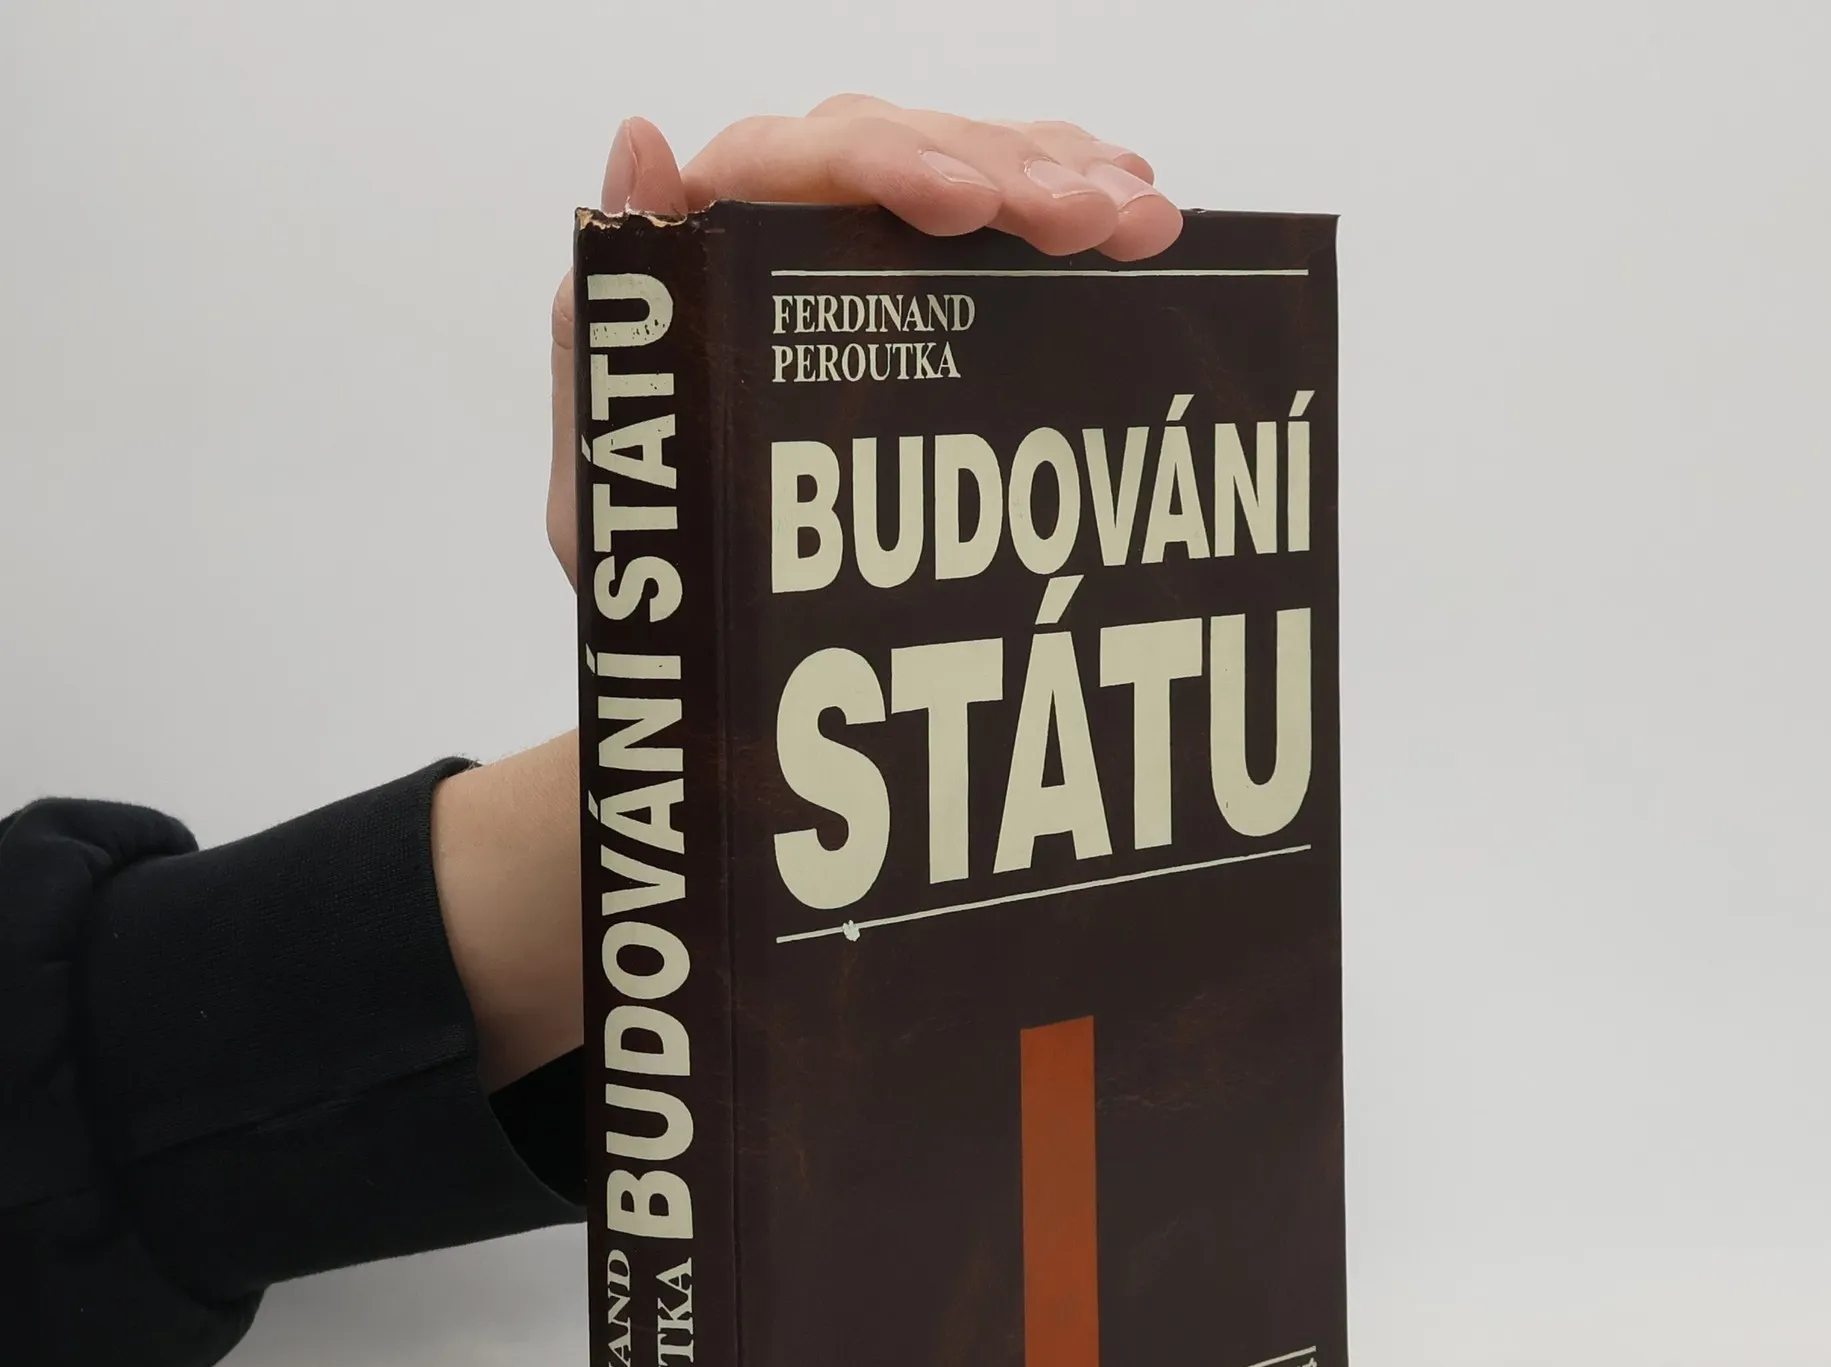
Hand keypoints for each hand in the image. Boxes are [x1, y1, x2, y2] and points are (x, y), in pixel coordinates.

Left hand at [547, 97, 1181, 582]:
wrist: (706, 677)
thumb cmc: (657, 597)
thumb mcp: (610, 489)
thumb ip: (607, 330)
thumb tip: (639, 144)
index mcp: (691, 276)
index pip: (784, 167)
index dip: (885, 168)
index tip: (975, 207)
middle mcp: (765, 251)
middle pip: (891, 157)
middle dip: (1006, 174)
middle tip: (1103, 222)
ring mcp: (847, 277)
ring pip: (951, 178)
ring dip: (1054, 184)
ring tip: (1142, 219)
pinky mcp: (908, 312)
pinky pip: (986, 230)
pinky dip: (1058, 213)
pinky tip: (1127, 215)